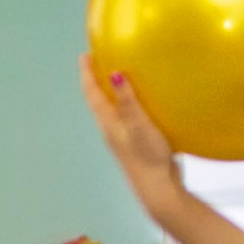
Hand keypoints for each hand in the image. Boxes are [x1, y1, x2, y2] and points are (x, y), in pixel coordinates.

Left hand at [78, 53, 184, 210]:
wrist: (159, 188)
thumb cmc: (149, 157)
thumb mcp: (139, 126)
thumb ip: (128, 101)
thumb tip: (114, 74)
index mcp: (108, 124)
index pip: (92, 94)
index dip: (87, 73)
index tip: (84, 55)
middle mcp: (111, 129)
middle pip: (98, 99)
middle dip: (96, 78)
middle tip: (98, 58)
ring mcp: (123, 136)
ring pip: (111, 108)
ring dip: (111, 90)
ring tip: (117, 72)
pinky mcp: (136, 141)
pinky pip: (126, 114)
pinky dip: (127, 101)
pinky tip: (141, 99)